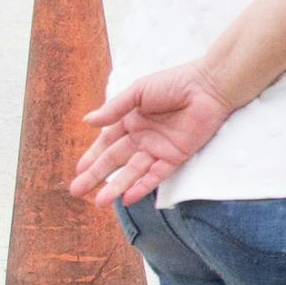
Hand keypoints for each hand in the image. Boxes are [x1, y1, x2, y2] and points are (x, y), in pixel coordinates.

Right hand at [75, 59, 231, 204]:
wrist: (207, 86)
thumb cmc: (174, 82)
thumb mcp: (138, 92)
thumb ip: (114, 109)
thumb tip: (87, 121)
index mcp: (131, 121)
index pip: (107, 143)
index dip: (92, 156)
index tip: (78, 170)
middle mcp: (143, 138)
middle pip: (115, 161)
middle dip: (96, 176)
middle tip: (77, 190)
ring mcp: (158, 149)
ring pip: (133, 172)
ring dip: (116, 186)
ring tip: (99, 201)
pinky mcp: (176, 157)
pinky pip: (156, 175)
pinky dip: (142, 187)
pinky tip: (127, 198)